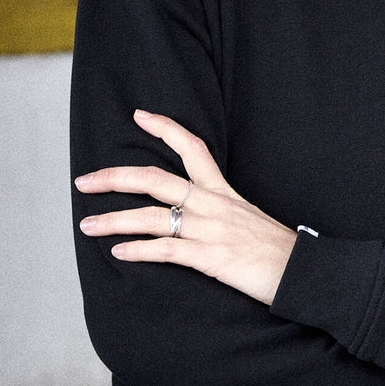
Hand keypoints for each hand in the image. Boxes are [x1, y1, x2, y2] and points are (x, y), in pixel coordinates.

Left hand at [75, 110, 296, 305]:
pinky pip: (167, 250)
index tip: (140, 115)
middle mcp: (213, 203)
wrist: (300, 270)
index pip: (193, 147)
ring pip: (152, 216)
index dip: (165, 128)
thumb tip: (191, 209)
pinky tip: (119, 253)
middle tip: (85, 180)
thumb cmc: (274, 247)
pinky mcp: (210, 257)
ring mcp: (210, 229)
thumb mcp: (247, 214)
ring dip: (114, 221)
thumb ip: (219, 208)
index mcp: (222, 190)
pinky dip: (139, 252)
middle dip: (115, 178)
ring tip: (87, 226)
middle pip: (156, 179)